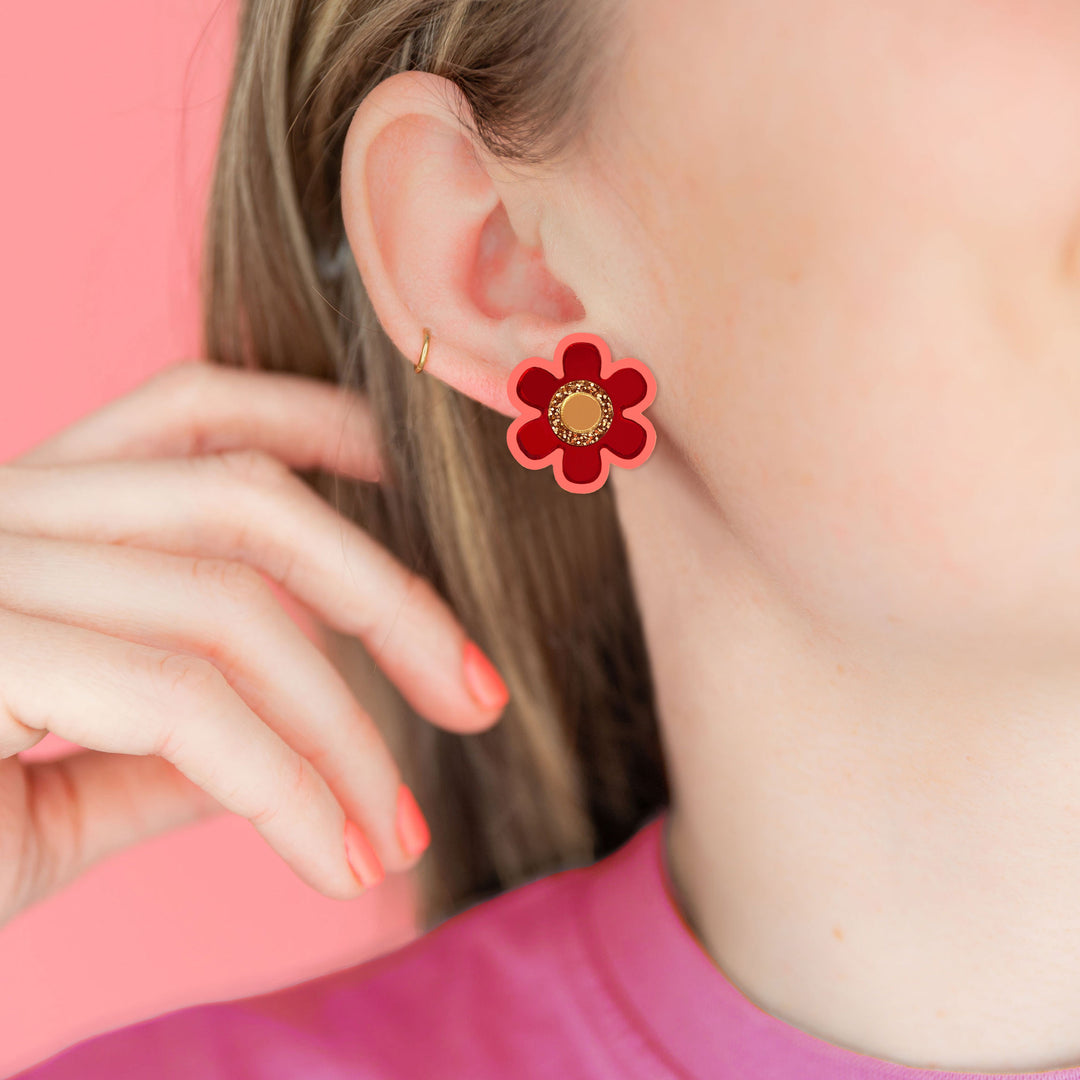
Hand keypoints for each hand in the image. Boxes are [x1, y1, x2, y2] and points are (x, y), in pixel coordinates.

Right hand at [0, 359, 508, 927]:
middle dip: (390, 595)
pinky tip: (336, 861)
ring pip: (226, 605)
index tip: (414, 479)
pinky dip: (283, 786)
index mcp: (22, 519)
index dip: (320, 420)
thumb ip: (167, 750)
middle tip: (483, 698)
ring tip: (402, 834)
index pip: (194, 411)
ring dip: (345, 728)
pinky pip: (175, 703)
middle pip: (244, 500)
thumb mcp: (48, 793)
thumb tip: (287, 746)